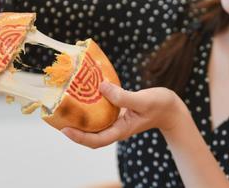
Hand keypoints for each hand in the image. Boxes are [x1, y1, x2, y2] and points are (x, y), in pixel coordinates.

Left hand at [61, 81, 187, 147]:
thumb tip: (100, 87)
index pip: (96, 140)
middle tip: (57, 118)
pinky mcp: (118, 111)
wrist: (171, 108)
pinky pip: (101, 112)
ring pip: (94, 124)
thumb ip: (122, 96)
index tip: (64, 130)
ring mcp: (117, 120)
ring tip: (65, 107)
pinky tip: (85, 95)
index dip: (79, 137)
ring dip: (80, 118)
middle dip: (73, 129)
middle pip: (90, 135)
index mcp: (121, 130)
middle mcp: (116, 127)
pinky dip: (91, 106)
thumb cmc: (160, 105)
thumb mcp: (142, 100)